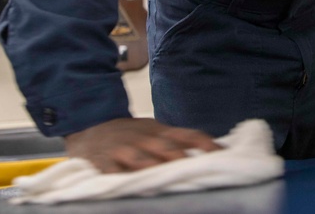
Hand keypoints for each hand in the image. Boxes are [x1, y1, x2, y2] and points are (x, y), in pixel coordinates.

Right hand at [65, 118, 220, 172]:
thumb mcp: (156, 132)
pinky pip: (112, 170)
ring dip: (156, 169)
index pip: (189, 135)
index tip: (224, 155)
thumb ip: (179, 142)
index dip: (206, 145)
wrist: (90, 128)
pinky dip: (121, 177)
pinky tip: (130, 186)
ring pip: (142, 159)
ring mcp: (123, 148)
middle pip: (167, 148)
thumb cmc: (130, 135)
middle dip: (183, 160)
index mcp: (161, 131)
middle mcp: (145, 138)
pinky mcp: (103, 160)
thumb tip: (215, 152)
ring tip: (169, 180)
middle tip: (200, 173)